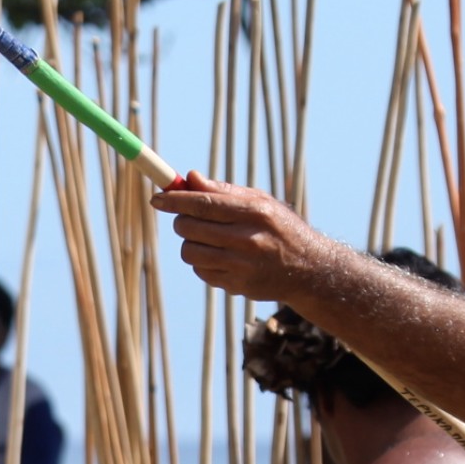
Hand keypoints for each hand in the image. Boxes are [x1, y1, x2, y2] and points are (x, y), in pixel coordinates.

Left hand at [153, 173, 333, 301]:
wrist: (308, 269)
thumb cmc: (279, 228)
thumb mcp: (260, 202)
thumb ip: (224, 190)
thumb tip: (190, 177)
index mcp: (254, 212)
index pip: (204, 203)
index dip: (175, 200)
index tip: (157, 198)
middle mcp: (248, 239)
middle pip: (191, 227)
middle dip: (181, 220)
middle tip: (188, 218)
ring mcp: (241, 265)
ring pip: (190, 252)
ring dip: (190, 243)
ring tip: (207, 239)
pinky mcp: (236, 286)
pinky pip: (200, 271)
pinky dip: (202, 262)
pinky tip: (220, 257)